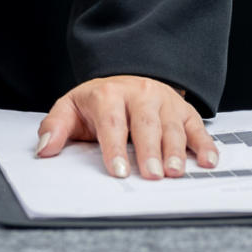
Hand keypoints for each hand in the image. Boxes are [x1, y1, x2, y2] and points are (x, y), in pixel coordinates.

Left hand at [35, 75, 217, 180]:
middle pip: (146, 125)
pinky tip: (208, 162)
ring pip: (172, 127)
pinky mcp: (184, 111)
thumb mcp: (71, 107)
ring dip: (176, 151)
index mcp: (108, 95)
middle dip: (149, 151)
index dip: (114, 148)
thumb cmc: (99, 101)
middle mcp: (139, 95)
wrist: (126, 76)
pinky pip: (197, 127)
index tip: (117, 171)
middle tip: (152, 175)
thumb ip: (55, 127)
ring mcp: (164, 102)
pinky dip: (205, 145)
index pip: (112, 123)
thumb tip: (43, 149)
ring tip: (175, 172)